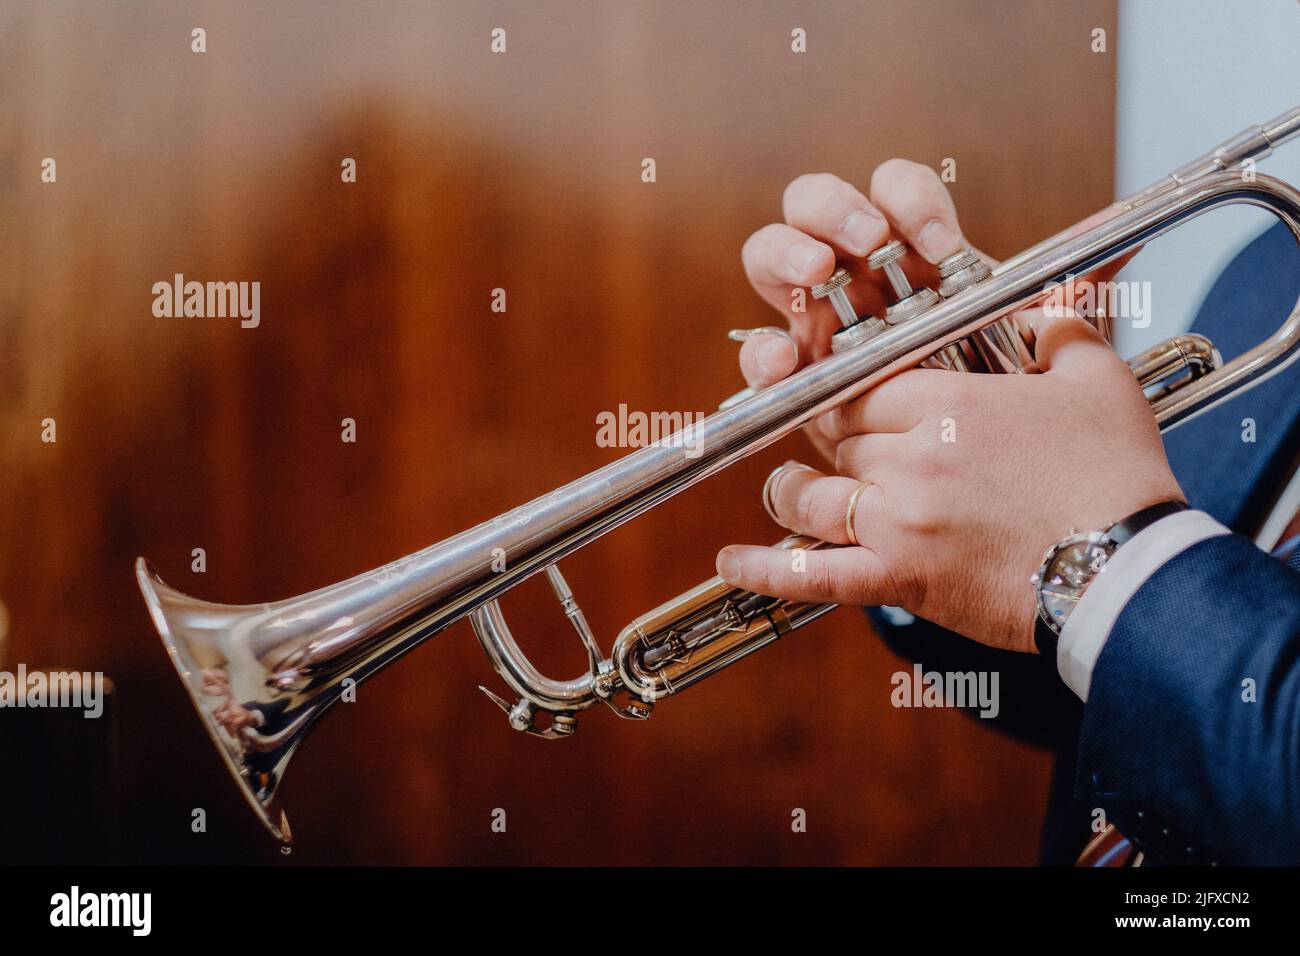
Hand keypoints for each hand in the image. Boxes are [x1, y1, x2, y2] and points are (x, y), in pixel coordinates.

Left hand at [716, 311, 1184, 652]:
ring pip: (810, 497)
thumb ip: (1059, 333)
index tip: (848, 392)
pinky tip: (730, 562)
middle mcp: (909, 457)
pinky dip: (766, 570)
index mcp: (946, 402)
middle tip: (835, 442)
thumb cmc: (1117, 477)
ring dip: (794, 491)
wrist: (1130, 572)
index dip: (851, 388)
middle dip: (830, 438)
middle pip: (834, 437)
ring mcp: (899, 520)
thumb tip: (1050, 304)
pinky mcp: (902, 578)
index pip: (861, 383)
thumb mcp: (1096, 383)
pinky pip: (814, 575)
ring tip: (792, 487)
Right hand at [735, 162, 1130, 462]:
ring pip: (772, 265)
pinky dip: (763, 360)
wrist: (982, 493)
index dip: (904, 201)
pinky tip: (781, 366)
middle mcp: (855, 280)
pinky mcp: (795, 383)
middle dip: (828, 213)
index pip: (891, 192)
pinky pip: (763, 362)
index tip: (936, 244)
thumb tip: (1117, 258)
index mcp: (908, 258)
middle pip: (812, 208)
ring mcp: (816, 328)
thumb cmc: (1007, 420)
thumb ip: (1066, 308)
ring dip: (785, 260)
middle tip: (858, 246)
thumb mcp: (1041, 360)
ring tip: (814, 281)